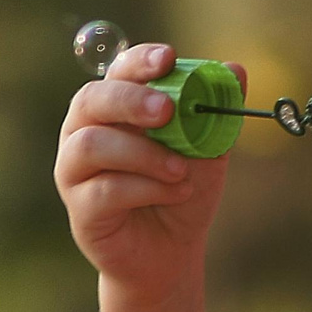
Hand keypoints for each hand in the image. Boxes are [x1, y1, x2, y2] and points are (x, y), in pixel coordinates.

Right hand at [54, 42, 245, 304]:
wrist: (170, 251)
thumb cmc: (182, 189)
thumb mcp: (209, 148)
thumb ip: (217, 111)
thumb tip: (236, 70)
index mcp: (114, 107)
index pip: (119, 71)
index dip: (139, 62)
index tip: (167, 59)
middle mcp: (84, 131)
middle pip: (92, 100)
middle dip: (130, 100)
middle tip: (167, 111)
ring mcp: (75, 170)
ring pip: (94, 145)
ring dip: (143, 154)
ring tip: (181, 170)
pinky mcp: (80, 209)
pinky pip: (105, 189)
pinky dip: (146, 188)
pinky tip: (176, 193)